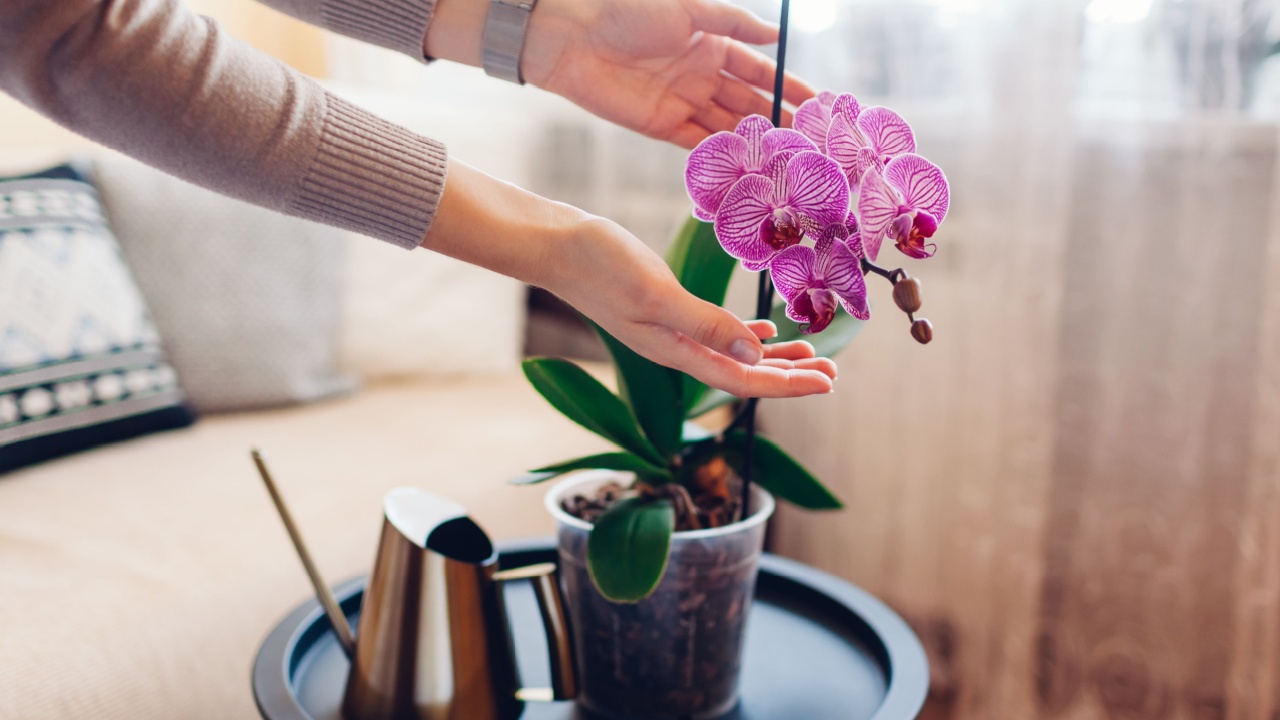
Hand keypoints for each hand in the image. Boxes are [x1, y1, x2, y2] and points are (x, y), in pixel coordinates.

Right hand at [423, 161, 834, 398]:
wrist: (554, 243)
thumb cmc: (598, 265)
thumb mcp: (656, 294)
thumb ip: (706, 326)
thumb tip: (756, 357)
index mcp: (676, 352)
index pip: (742, 382)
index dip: (787, 385)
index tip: (828, 383)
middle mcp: (676, 349)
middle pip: (743, 375)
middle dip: (789, 377)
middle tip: (833, 375)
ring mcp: (669, 330)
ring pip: (732, 354)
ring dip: (772, 359)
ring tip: (811, 356)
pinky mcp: (663, 307)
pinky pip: (715, 332)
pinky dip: (744, 336)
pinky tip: (763, 333)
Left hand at [522, 0, 814, 147]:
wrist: (573, 37)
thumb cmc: (630, 10)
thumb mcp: (690, 9)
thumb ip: (734, 23)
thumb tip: (777, 36)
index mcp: (713, 44)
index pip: (760, 71)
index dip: (788, 87)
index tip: (818, 105)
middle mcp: (702, 76)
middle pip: (748, 103)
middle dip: (779, 120)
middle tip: (810, 143)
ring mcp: (683, 103)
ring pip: (728, 127)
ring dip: (755, 143)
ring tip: (786, 161)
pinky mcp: (661, 126)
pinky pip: (697, 143)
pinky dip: (721, 154)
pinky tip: (746, 167)